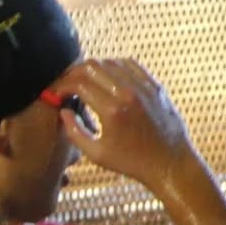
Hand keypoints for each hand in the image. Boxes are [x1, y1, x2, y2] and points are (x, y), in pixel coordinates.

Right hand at [51, 58, 196, 190]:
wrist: (170, 162)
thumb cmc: (133, 162)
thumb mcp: (97, 154)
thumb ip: (74, 132)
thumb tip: (63, 112)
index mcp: (112, 111)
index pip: (79, 84)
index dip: (61, 85)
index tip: (56, 93)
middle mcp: (128, 93)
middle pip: (92, 66)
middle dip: (73, 73)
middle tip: (67, 84)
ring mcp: (144, 87)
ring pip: (110, 62)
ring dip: (93, 68)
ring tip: (85, 81)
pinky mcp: (154, 85)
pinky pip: (130, 64)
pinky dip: (114, 67)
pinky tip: (107, 78)